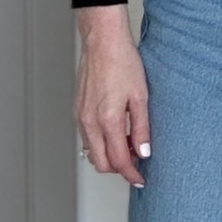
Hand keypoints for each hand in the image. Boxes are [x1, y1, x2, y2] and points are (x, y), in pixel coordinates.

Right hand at [74, 4, 150, 187]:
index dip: (131, 174)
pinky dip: (100, 143)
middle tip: (138, 160)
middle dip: (119, 168)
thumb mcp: (141, 97)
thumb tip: (145, 152)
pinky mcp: (77, 111)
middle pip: (102, 163)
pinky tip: (115, 132)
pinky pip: (87, 138)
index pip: (119, 161)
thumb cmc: (122, 62)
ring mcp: (81, 117)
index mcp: (108, 120)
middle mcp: (90, 122)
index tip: (140, 179)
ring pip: (92, 152)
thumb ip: (142, 128)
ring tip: (128, 143)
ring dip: (109, 156)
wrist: (102, 42)